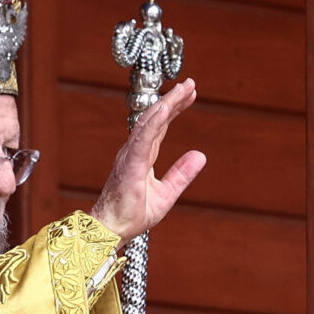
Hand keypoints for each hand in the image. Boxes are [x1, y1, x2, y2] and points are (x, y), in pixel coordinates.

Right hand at [90, 78, 205, 244]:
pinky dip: (153, 122)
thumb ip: (181, 174)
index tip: (189, 94)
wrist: (112, 230)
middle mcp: (134, 151)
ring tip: (182, 90)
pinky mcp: (130, 165)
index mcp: (142, 156)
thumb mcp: (166, 193)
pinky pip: (142, 140)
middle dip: (173, 99)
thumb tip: (201, 155)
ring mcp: (130, 156)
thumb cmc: (132, 214)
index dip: (175, 108)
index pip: (160, 126)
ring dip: (166, 104)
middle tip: (190, 84)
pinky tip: (165, 109)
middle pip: (155, 119)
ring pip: (149, 123)